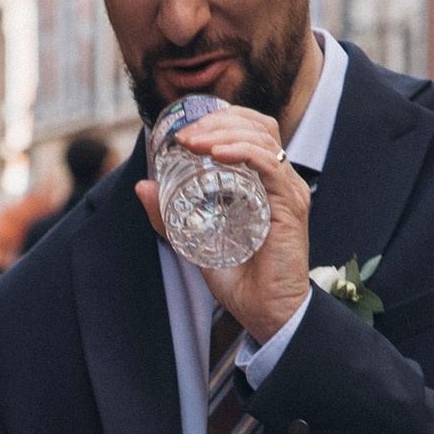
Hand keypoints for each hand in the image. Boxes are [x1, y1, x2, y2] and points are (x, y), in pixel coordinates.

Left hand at [138, 105, 314, 343]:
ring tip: (193, 142)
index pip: (249, 131)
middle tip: (184, 134)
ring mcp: (288, 190)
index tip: (184, 129)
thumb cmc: (241, 281)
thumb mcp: (194, 241)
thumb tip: (143, 187)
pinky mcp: (290, 204)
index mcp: (262, 182)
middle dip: (218, 120)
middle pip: (257, 125)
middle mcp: (279, 180)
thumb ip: (170, 216)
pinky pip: (268, 164)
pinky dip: (241, 152)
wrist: (266, 313)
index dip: (219, 120)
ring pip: (261, 139)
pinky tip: (216, 154)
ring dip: (223, 132)